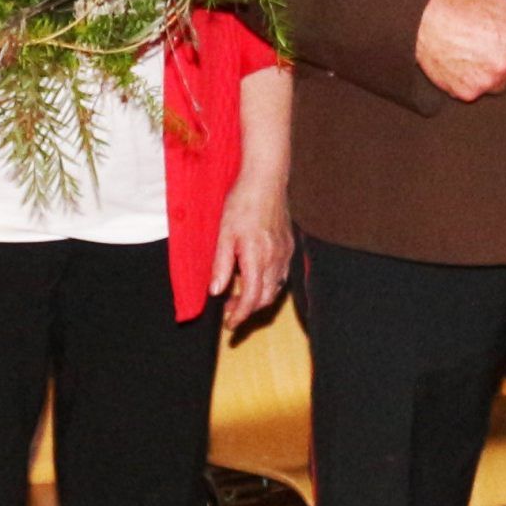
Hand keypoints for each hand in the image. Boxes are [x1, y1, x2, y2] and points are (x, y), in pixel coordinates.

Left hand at [210, 167, 295, 322]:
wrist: (266, 180)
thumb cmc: (242, 203)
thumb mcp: (224, 234)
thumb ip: (222, 265)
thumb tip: (216, 291)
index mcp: (258, 257)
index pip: (251, 298)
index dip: (240, 315)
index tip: (229, 325)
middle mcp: (276, 259)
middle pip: (265, 298)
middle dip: (248, 310)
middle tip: (229, 311)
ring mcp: (285, 253)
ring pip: (275, 288)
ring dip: (258, 298)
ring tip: (239, 296)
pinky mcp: (289, 246)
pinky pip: (281, 275)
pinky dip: (268, 284)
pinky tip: (255, 278)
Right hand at [417, 0, 505, 99]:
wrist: (425, 24)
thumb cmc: (460, 11)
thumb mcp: (502, 4)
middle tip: (493, 46)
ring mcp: (487, 81)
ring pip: (503, 85)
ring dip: (495, 74)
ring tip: (476, 53)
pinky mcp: (470, 92)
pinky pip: (481, 92)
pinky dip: (474, 81)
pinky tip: (465, 63)